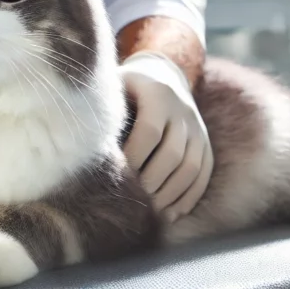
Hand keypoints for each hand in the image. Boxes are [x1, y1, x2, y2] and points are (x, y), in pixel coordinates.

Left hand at [119, 50, 212, 221]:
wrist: (165, 75)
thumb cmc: (126, 88)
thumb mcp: (114, 87)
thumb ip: (103, 111)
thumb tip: (83, 147)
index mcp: (158, 93)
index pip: (149, 131)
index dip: (133, 157)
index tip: (115, 176)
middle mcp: (183, 110)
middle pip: (172, 154)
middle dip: (151, 182)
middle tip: (131, 203)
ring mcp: (198, 128)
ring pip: (191, 168)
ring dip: (170, 195)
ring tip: (150, 213)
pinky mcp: (206, 143)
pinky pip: (204, 174)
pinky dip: (188, 196)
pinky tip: (171, 213)